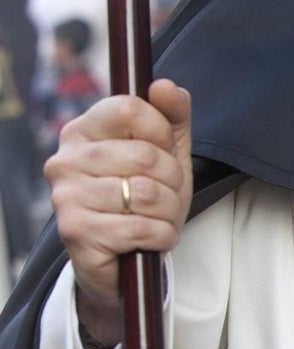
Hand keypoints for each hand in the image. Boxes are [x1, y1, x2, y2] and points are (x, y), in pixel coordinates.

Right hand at [44, 79, 192, 345]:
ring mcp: (66, 196)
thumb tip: (166, 87)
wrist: (125, 261)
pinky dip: (161, 236)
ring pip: (147, 194)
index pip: (130, 109)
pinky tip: (152, 239)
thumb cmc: (145, 201)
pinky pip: (142, 228)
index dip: (162, 134)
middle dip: (172, 182)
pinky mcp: (76, 232)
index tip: (164, 153)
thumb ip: (173, 116)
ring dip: (168, 213)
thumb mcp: (168, 154)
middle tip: (165, 196)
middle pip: (147, 156)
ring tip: (158, 219)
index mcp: (82, 131)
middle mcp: (65, 160)